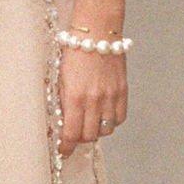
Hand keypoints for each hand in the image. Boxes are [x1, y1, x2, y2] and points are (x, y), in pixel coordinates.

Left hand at [57, 41, 127, 157]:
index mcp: (75, 98)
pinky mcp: (122, 91)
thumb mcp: (60, 78)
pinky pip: (119, 118)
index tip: (63, 151)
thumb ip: (63, 102)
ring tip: (89, 123)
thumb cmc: (73, 52)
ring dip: (96, 131)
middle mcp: (94, 100)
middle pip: (89, 136)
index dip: (66, 146)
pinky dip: (111, 121)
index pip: (71, 134)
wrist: (96, 32)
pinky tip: (103, 114)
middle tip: (75, 134)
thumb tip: (63, 123)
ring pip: (105, 130)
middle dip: (80, 139)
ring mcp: (110, 97)